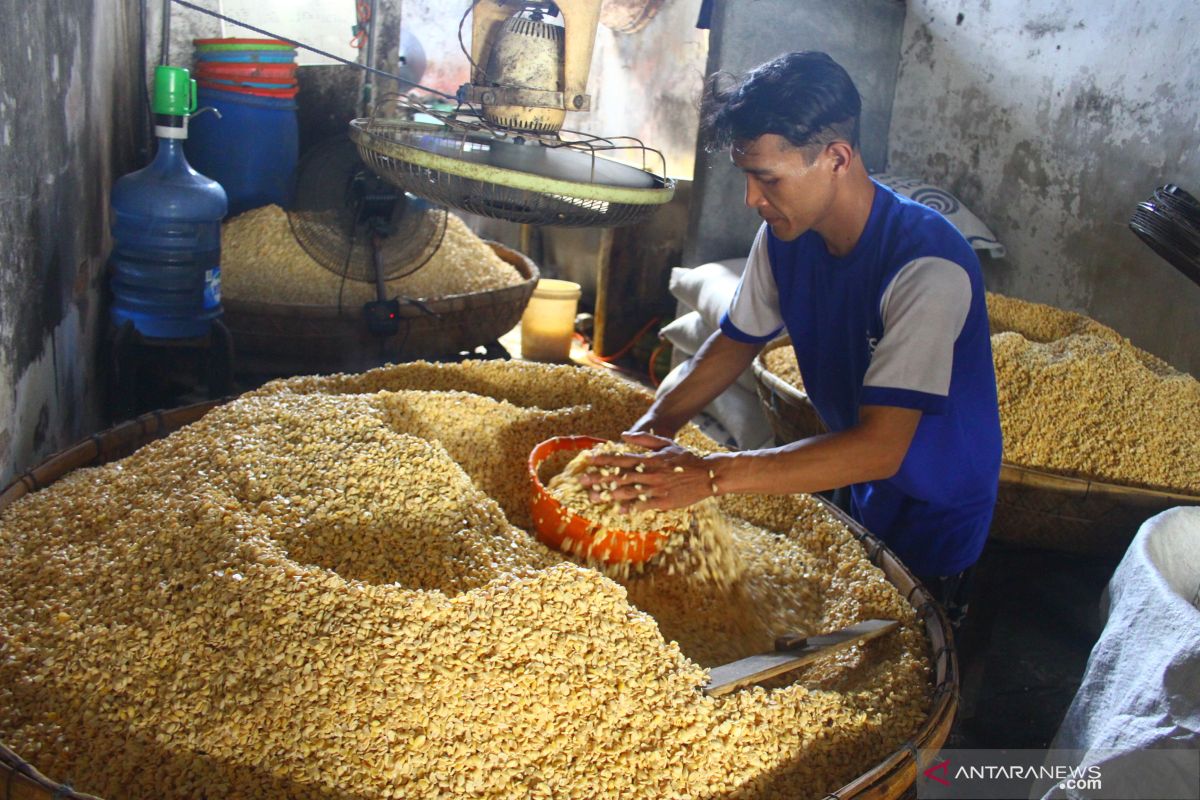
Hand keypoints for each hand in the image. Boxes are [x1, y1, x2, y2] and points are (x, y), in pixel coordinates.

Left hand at [579, 433, 724, 511]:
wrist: (707, 474)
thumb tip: (623, 435)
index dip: (603, 459)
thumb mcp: (665, 443)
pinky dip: (629, 507)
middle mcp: (649, 473)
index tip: (588, 459)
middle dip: (599, 478)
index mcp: (649, 458)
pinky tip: (617, 509)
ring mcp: (656, 488)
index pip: (621, 458)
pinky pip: (642, 505)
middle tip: (582, 481)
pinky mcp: (663, 501)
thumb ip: (643, 439)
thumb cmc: (686, 457)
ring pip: (628, 491)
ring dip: (608, 494)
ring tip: (593, 496)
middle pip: (619, 476)